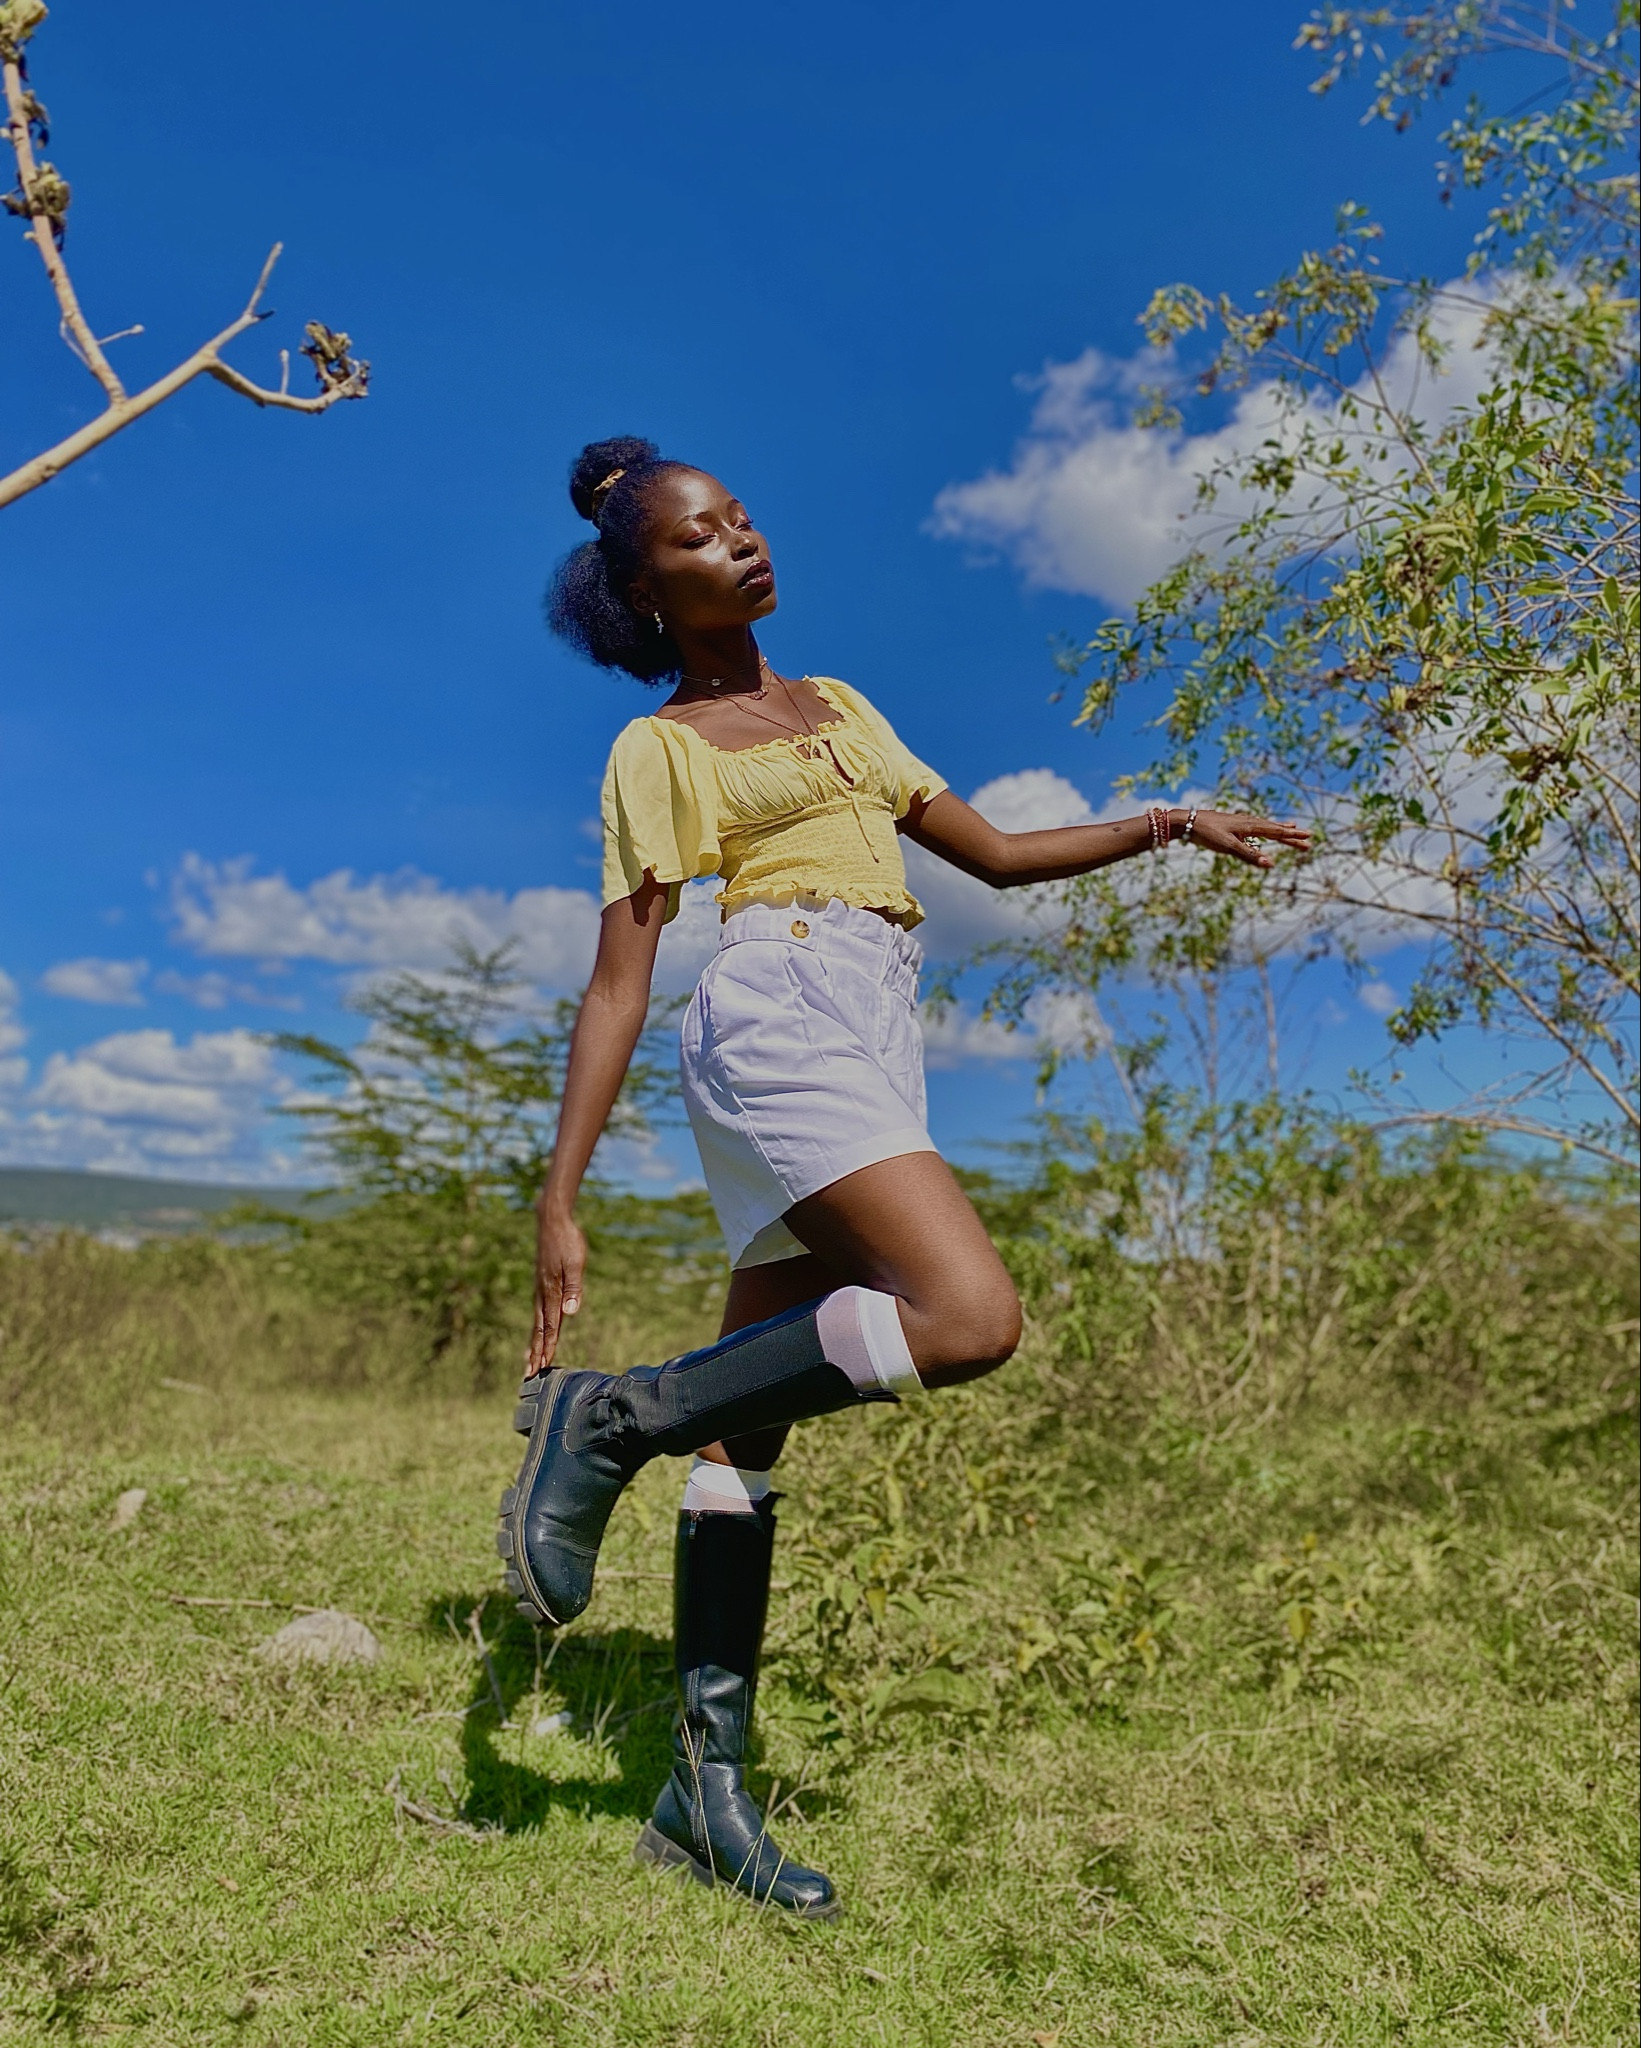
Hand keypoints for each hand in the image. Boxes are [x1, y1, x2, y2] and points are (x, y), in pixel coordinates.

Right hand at [526, 1202, 586, 1377]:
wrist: (552, 1220)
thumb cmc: (567, 1240)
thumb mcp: (576, 1263)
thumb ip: (574, 1288)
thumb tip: (571, 1312)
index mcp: (552, 1291)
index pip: (550, 1326)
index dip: (547, 1347)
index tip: (542, 1366)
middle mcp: (543, 1293)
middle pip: (539, 1329)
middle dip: (536, 1352)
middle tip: (529, 1374)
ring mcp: (540, 1288)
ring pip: (537, 1321)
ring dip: (534, 1342)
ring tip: (529, 1359)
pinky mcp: (542, 1282)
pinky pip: (539, 1310)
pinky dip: (537, 1325)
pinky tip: (538, 1330)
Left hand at [1180, 809, 1310, 869]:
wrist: (1186, 821)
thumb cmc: (1207, 834)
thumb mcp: (1228, 847)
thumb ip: (1249, 856)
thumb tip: (1270, 864)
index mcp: (1250, 827)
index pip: (1277, 832)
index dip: (1293, 837)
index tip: (1309, 837)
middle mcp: (1248, 822)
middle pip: (1274, 829)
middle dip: (1291, 836)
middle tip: (1308, 839)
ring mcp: (1240, 823)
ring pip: (1265, 826)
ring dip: (1279, 829)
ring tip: (1291, 828)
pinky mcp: (1232, 825)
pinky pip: (1255, 826)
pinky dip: (1264, 828)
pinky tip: (1262, 829)